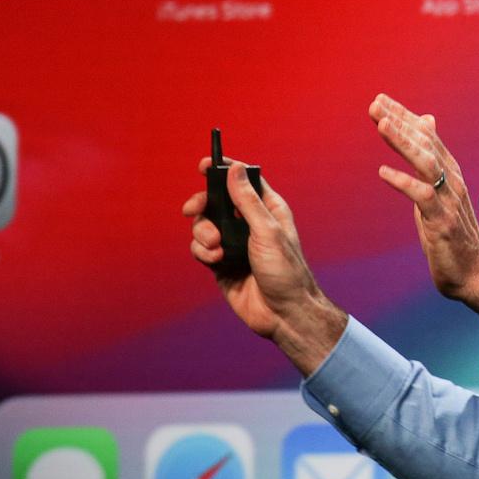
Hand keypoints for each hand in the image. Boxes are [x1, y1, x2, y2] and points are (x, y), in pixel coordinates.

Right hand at [184, 159, 345, 373]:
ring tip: (216, 246)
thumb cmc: (286, 271)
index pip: (243, 181)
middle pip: (215, 202)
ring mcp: (233, 244)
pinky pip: (201, 249)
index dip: (224, 170)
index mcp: (267, 209)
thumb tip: (235, 168)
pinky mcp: (221, 264)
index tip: (204, 165)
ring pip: (204, 226)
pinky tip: (215, 259)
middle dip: (202, 204)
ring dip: (203, 233)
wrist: (283, 314)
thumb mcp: (267, 231)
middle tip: (193, 209)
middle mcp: (248, 224)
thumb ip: (248, 201)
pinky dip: (203, 252)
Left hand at [369, 94, 478, 320]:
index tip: (380, 100)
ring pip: (426, 162)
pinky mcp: (442, 220)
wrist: (474, 271)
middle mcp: (451, 179)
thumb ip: (432, 158)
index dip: (404, 116)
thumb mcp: (440, 190)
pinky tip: (383, 172)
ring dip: (404, 142)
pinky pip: (422, 195)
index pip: (426, 135)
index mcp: (449, 171)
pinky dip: (403, 182)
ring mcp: (448, 199)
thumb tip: (426, 124)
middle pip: (424, 143)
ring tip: (382, 124)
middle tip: (376, 104)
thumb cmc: (453, 232)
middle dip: (400, 121)